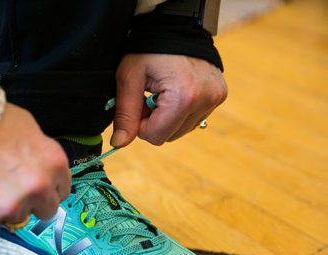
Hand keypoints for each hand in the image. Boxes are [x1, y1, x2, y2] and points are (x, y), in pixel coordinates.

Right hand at [0, 103, 70, 229]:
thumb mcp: (27, 129)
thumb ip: (40, 156)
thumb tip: (41, 169)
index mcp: (54, 164)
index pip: (63, 190)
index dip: (48, 187)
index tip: (36, 184)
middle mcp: (39, 188)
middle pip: (46, 210)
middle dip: (32, 202)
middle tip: (12, 187)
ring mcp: (13, 206)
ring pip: (16, 217)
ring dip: (6, 207)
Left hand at [112, 54, 226, 146]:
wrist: (175, 26)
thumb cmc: (148, 49)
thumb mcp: (129, 78)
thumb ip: (125, 114)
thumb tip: (118, 144)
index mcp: (184, 96)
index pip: (157, 137)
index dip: (141, 125)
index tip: (138, 105)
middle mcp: (206, 99)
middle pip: (170, 136)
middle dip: (155, 122)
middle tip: (149, 97)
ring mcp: (216, 98)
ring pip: (182, 130)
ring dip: (167, 118)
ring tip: (162, 93)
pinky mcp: (220, 95)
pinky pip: (194, 119)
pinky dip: (181, 111)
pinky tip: (175, 92)